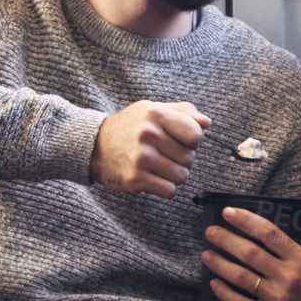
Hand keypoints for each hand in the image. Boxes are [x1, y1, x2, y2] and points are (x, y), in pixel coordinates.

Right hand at [89, 100, 210, 197]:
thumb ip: (184, 112)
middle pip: (190, 158)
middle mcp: (148, 134)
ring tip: (159, 166)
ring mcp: (141, 158)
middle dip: (181, 158)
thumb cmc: (130, 126)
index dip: (192, 140)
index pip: (196, 135)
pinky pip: (169, 191)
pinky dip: (165, 187)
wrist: (93, 146)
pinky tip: (153, 177)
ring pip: (182, 176)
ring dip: (174, 175)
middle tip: (164, 154)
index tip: (180, 140)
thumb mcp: (154, 109)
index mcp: (156, 114)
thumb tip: (207, 123)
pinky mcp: (134, 179)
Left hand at [202, 208, 300, 300]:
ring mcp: (277, 298)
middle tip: (210, 231)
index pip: (269, 233)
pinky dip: (225, 293)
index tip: (229, 212)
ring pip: (241, 277)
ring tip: (206, 254)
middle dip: (226, 240)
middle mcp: (288, 277)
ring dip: (220, 264)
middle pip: (250, 253)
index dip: (246, 221)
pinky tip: (214, 282)